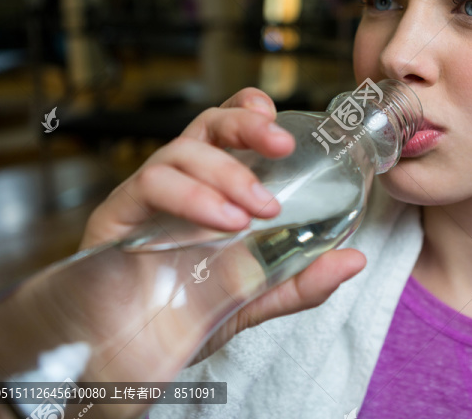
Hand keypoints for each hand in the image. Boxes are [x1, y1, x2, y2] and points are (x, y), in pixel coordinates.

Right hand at [80, 88, 366, 358]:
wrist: (122, 359)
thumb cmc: (182, 315)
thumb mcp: (255, 297)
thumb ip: (301, 280)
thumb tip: (354, 260)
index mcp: (208, 189)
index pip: (226, 131)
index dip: (250, 112)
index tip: (283, 126)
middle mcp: (177, 183)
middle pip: (208, 126)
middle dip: (247, 125)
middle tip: (283, 146)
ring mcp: (145, 197)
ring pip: (182, 151)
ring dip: (227, 172)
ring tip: (259, 209)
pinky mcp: (116, 215)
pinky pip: (151, 184)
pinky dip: (194, 196)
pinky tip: (223, 221)